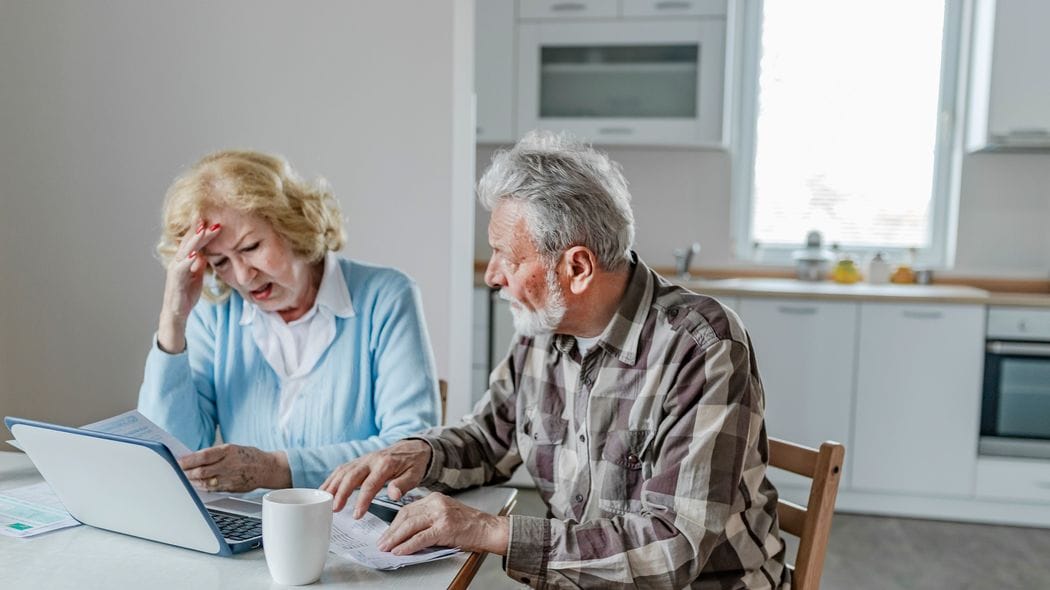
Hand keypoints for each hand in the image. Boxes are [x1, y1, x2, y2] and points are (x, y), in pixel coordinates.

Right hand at [157, 220, 221, 352]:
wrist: (177, 311)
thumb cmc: (186, 292)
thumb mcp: (197, 274)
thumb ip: (201, 262)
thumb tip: (207, 251)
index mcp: (185, 258)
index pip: (195, 241)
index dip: (203, 231)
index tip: (215, 220)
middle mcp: (178, 261)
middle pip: (190, 242)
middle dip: (200, 230)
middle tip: (213, 220)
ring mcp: (176, 269)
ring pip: (185, 251)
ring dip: (195, 240)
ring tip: (203, 230)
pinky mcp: (175, 280)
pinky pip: (181, 268)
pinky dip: (188, 260)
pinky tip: (195, 254)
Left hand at [178, 444, 290, 491]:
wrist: (267, 468)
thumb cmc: (249, 456)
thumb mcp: (233, 448)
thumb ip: (214, 453)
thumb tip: (194, 457)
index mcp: (229, 451)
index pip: (204, 456)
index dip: (189, 460)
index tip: (178, 461)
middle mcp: (229, 464)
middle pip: (202, 471)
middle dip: (186, 472)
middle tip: (177, 470)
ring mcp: (230, 478)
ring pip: (204, 481)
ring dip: (192, 480)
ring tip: (184, 477)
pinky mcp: (230, 487)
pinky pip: (211, 488)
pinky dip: (201, 486)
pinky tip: (196, 484)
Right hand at [320, 439, 431, 515]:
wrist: (413, 447)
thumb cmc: (413, 464)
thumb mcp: (414, 475)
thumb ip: (403, 485)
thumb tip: (394, 495)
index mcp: (385, 464)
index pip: (370, 484)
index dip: (362, 500)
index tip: (357, 515)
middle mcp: (371, 460)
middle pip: (351, 476)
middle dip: (341, 493)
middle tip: (334, 509)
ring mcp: (363, 459)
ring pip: (343, 471)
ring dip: (332, 486)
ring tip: (324, 502)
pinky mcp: (358, 461)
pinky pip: (342, 469)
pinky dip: (331, 479)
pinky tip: (324, 490)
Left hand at [377, 493, 508, 555]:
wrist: (490, 529)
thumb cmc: (470, 525)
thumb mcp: (446, 515)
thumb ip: (428, 519)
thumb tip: (406, 533)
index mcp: (435, 498)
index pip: (408, 509)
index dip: (395, 523)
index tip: (387, 534)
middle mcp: (436, 503)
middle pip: (406, 516)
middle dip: (391, 532)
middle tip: (382, 543)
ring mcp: (441, 514)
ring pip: (410, 526)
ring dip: (395, 539)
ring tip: (386, 548)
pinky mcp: (445, 528)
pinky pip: (421, 537)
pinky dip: (408, 545)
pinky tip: (400, 551)